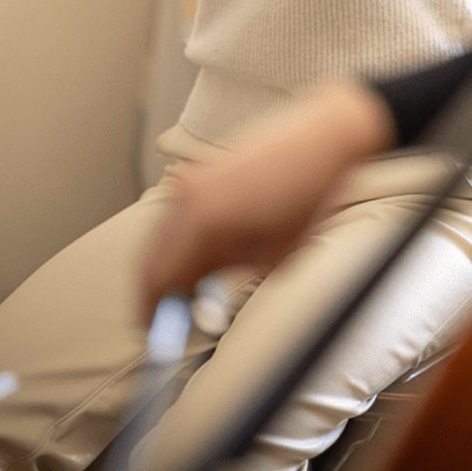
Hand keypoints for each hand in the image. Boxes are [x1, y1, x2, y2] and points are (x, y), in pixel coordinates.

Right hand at [138, 78, 395, 316]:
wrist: (322, 138)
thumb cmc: (307, 197)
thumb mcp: (272, 256)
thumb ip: (224, 281)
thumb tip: (195, 303)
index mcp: (200, 224)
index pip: (155, 279)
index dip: (151, 311)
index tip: (154, 332)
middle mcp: (186, 199)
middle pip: (149, 259)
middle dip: (153, 291)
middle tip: (164, 319)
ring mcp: (190, 181)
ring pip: (159, 238)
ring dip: (164, 267)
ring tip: (184, 294)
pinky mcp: (199, 172)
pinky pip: (174, 216)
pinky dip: (176, 242)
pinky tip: (196, 259)